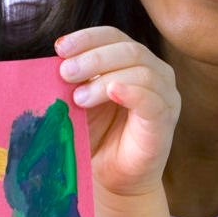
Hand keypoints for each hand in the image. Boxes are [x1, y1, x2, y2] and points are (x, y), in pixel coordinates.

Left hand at [55, 26, 178, 200]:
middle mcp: (155, 73)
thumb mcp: (80, 101)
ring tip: (78, 97)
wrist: (112, 180)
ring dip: (104, 78)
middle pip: (128, 49)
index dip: (87, 38)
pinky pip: (151, 99)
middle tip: (65, 72)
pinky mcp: (165, 120)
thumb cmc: (97, 137)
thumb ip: (74, 79)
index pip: (113, 37)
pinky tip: (111, 92)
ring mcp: (164, 96)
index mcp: (133, 62)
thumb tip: (53, 61)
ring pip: (140, 70)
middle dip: (93, 57)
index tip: (59, 48)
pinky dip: (130, 91)